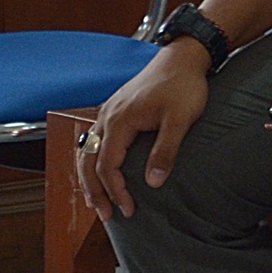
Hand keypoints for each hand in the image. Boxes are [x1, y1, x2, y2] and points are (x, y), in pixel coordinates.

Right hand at [77, 39, 210, 220]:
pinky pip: (96, 140)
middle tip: (105, 215)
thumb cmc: (183, 84)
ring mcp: (109, 112)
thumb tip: (153, 183)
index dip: (115, 191)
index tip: (128, 210)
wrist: (183, 57)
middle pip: (89, 162)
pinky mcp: (116, 110)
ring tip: (96, 201)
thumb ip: (166, 150)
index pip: (107, 166)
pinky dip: (94, 161)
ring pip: (88, 151)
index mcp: (119, 120)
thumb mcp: (180, 119)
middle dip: (94, 192)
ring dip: (90, 178)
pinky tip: (100, 171)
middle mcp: (107, 116)